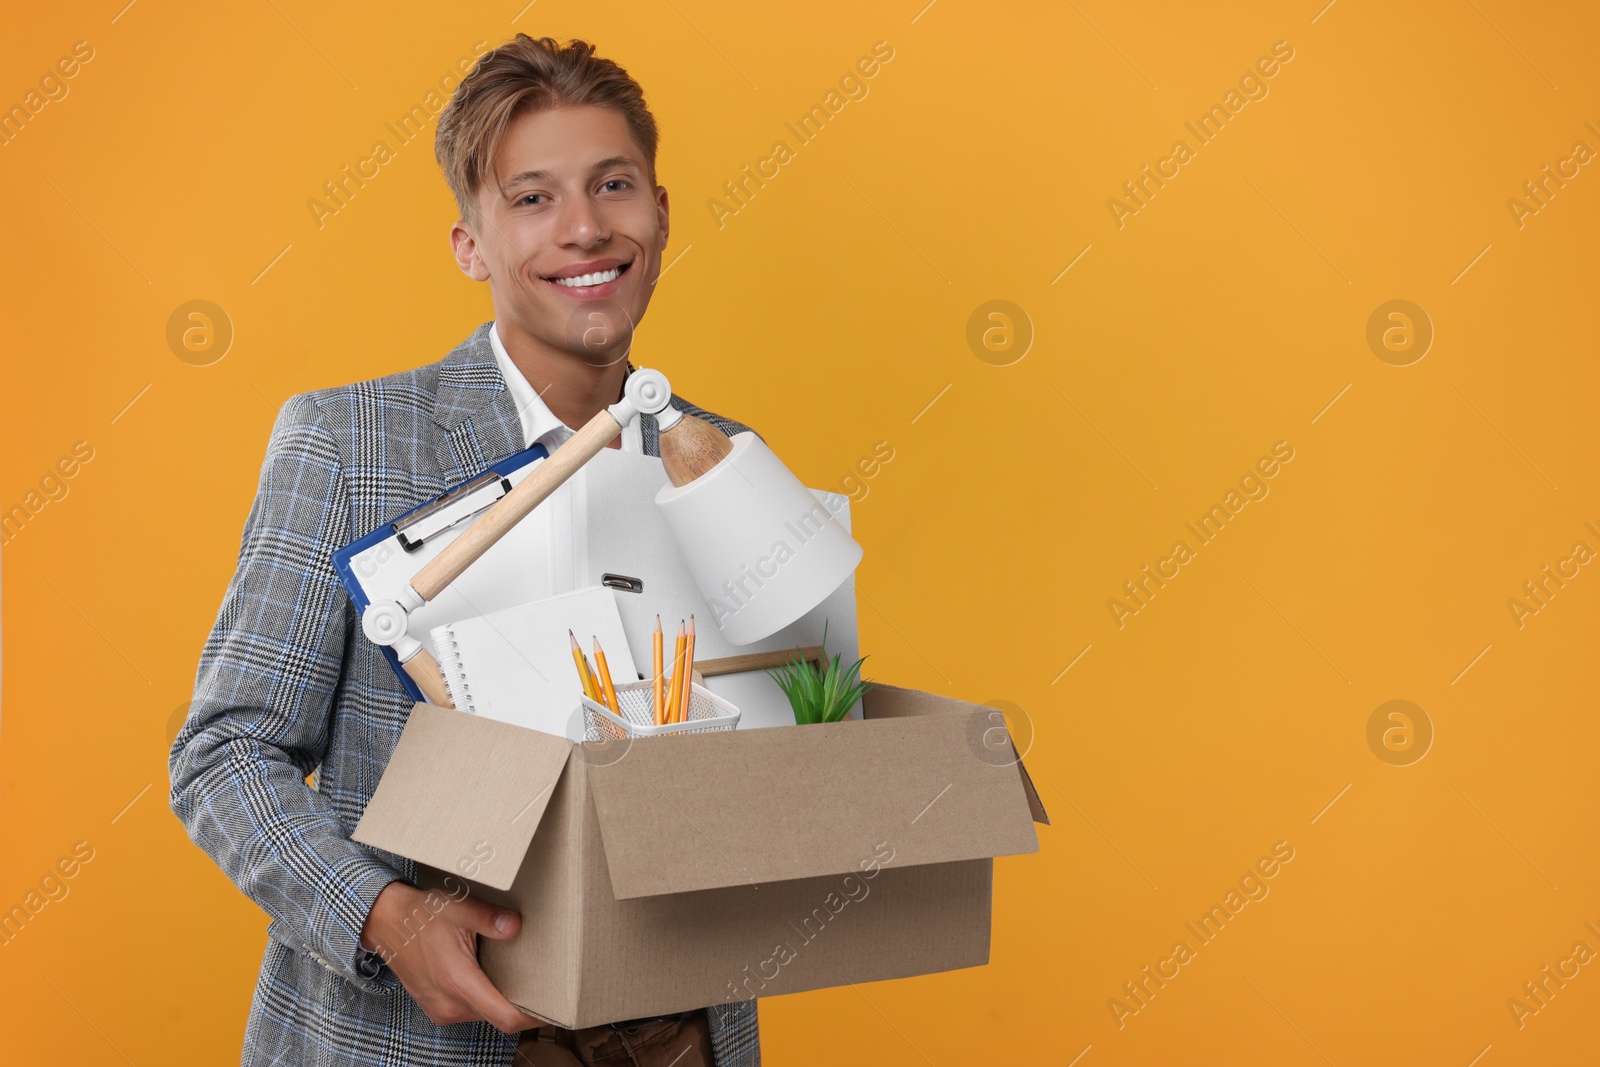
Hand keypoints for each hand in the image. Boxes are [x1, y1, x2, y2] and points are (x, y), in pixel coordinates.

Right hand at [359, 880, 546, 1032]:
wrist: (386, 922)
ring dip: (502, 999)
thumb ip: (487, 918)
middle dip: (522, 1004)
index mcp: (459, 983)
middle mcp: (450, 1004)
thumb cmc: (422, 914)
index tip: (554, 1005)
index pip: (505, 1017)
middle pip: (499, 1017)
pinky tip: (492, 975)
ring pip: (485, 1015)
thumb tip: (515, 925)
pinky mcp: (437, 1008)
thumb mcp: (457, 907)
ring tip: (519, 974)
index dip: (533, 1016)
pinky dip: (485, 998)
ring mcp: (441, 1010)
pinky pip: (470, 1011)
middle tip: (544, 982)